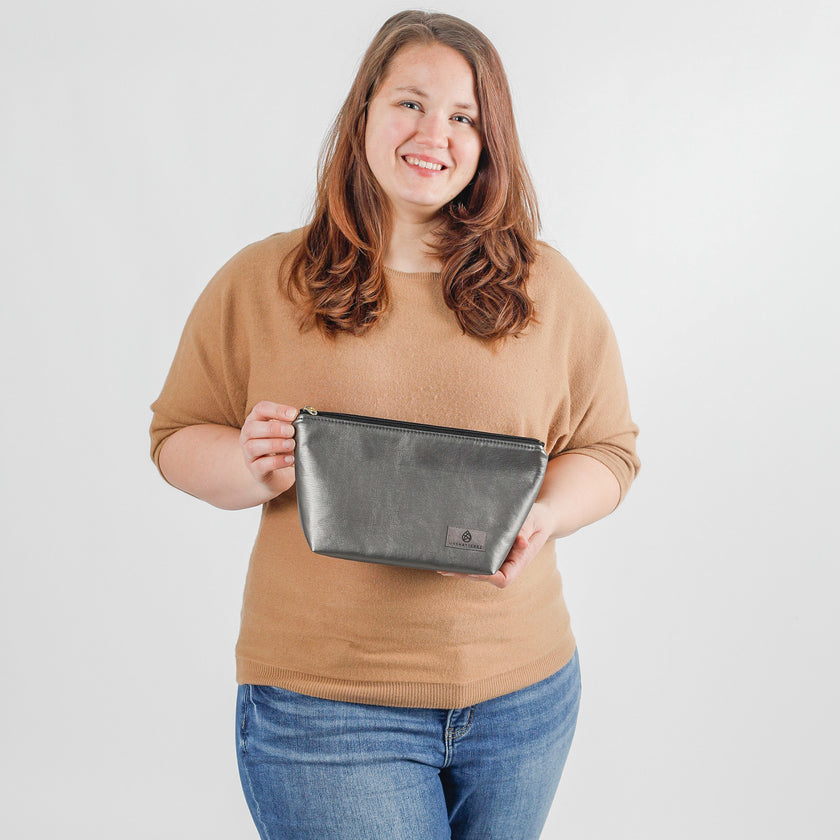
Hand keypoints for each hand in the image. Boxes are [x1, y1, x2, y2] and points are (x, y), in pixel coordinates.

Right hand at [239, 401, 298, 496]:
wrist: (276, 474)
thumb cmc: (281, 448)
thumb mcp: (285, 434)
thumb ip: (291, 426)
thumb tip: (303, 422)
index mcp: (256, 421)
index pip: (261, 409)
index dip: (277, 409)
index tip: (294, 414)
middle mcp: (247, 436)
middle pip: (252, 427)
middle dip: (273, 428)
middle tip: (291, 431)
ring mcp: (248, 454)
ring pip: (253, 446)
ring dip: (275, 444)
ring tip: (291, 445)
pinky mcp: (254, 470)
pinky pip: (261, 465)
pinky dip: (277, 461)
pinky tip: (290, 459)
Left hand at [438, 501, 555, 588]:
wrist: (541, 516)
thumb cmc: (539, 519)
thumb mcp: (535, 520)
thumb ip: (527, 530)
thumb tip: (520, 542)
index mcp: (519, 562)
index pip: (502, 579)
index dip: (486, 577)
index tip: (472, 569)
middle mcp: (507, 564)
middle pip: (483, 576)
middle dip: (464, 573)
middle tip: (444, 567)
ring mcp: (498, 559)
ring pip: (477, 569)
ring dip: (460, 567)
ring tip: (440, 562)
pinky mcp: (491, 551)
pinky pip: (477, 558)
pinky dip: (464, 556)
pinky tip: (448, 552)